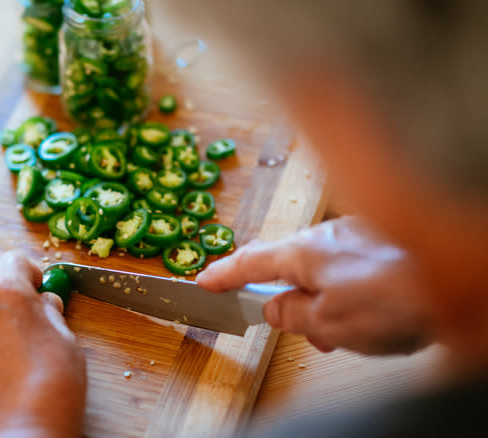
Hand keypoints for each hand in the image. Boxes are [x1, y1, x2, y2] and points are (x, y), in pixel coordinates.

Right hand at [196, 217, 432, 354]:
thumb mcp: (327, 323)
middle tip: (302, 331)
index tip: (203, 281)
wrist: (455, 277)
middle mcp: (326, 235)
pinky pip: (350, 266)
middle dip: (291, 300)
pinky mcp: (382, 240)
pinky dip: (349, 291)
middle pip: (289, 267)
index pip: (248, 263)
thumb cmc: (394, 301)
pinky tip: (371, 314)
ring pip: (323, 269)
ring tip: (346, 333)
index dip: (222, 275)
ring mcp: (355, 234)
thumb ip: (291, 315)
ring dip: (325, 301)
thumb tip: (274, 309)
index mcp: (302, 252)